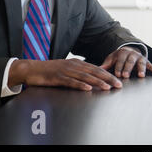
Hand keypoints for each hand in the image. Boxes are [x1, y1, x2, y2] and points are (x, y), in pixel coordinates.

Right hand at [8, 58, 122, 90]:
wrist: (32, 69)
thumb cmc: (51, 71)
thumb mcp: (68, 69)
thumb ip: (80, 73)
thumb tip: (92, 79)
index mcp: (78, 63)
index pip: (97, 69)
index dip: (108, 74)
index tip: (118, 80)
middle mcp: (74, 65)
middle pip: (95, 71)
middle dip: (108, 78)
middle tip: (118, 84)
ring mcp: (66, 71)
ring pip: (85, 77)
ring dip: (98, 82)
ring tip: (107, 87)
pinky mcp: (58, 77)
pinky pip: (71, 82)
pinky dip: (80, 85)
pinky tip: (88, 88)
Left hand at [100, 46, 151, 78]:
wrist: (129, 51)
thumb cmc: (119, 58)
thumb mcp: (112, 59)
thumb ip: (106, 64)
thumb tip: (97, 69)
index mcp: (123, 53)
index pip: (120, 60)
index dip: (119, 67)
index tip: (117, 74)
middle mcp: (132, 54)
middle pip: (130, 61)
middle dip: (128, 68)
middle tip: (126, 75)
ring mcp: (140, 57)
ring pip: (141, 62)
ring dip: (141, 69)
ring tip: (140, 76)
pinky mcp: (146, 61)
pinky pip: (151, 65)